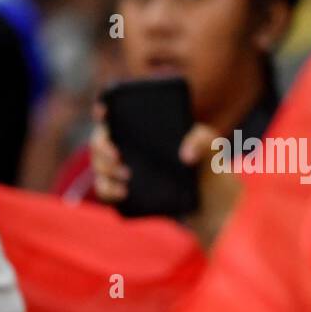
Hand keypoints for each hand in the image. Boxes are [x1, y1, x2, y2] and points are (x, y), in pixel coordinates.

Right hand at [90, 102, 217, 204]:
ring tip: (126, 176)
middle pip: (99, 140)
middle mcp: (128, 147)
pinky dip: (108, 191)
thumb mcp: (212, 147)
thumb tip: (185, 154)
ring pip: (98, 166)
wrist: (209, 202)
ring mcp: (122, 170)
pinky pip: (104, 190)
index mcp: (143, 129)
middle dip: (101, 147)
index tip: (103, 112)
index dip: (103, 109)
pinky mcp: (123, 192)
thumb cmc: (208, 166)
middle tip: (116, 155)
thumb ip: (203, 140)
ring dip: (104, 170)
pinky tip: (123, 193)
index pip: (116, 113)